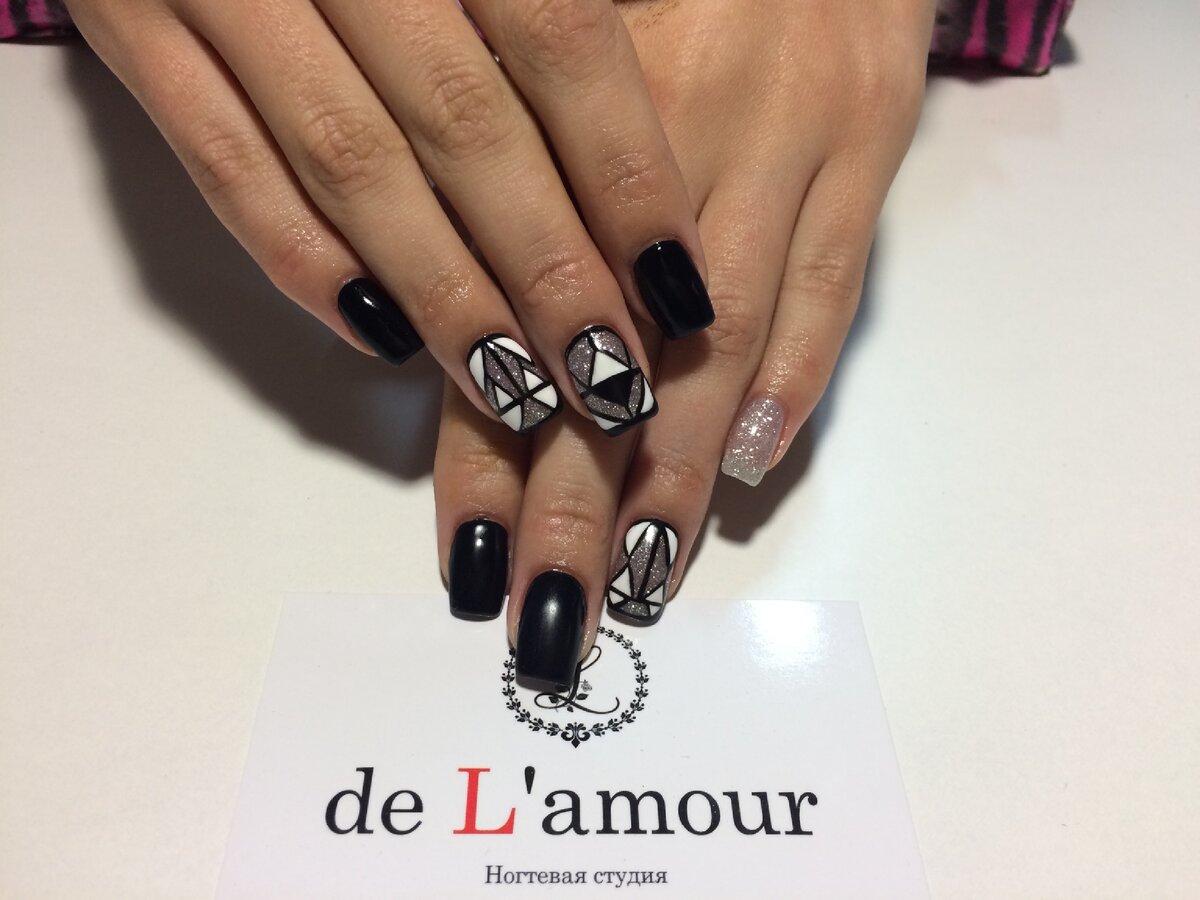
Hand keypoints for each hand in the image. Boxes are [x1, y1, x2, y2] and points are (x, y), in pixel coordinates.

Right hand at [65, 0, 712, 434]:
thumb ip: (536, 8)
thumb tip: (650, 119)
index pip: (562, 41)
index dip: (624, 174)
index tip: (679, 288)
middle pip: (464, 123)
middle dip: (547, 267)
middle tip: (610, 377)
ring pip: (349, 160)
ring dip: (442, 290)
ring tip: (518, 388)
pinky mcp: (128, 26)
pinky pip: (219, 161)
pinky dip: (301, 260)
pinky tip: (381, 337)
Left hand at [434, 0, 935, 689]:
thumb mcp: (544, 64)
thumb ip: (506, 198)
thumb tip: (480, 352)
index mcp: (552, 124)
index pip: (505, 324)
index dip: (486, 453)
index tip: (474, 562)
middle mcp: (661, 143)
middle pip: (611, 358)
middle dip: (576, 501)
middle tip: (553, 614)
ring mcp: (776, 145)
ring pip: (718, 341)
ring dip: (678, 472)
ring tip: (642, 576)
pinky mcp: (864, 144)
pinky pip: (831, 278)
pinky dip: (794, 379)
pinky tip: (750, 466)